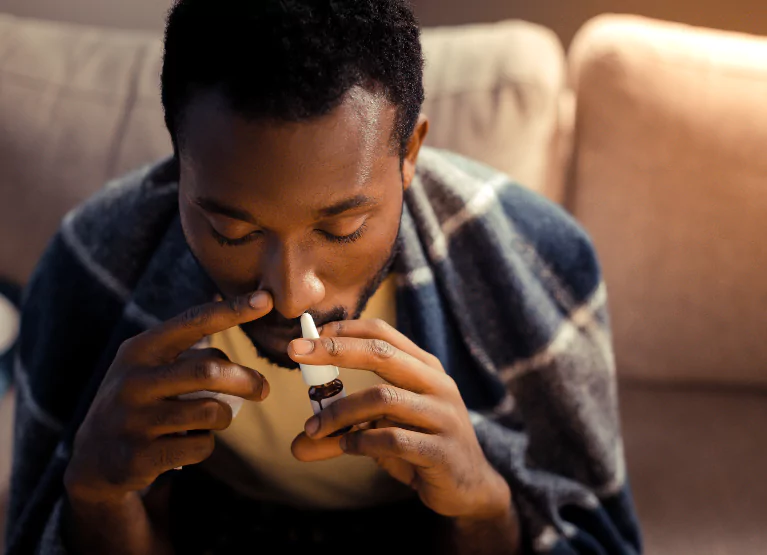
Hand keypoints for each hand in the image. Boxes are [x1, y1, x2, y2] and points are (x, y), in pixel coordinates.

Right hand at [64, 291, 272, 505]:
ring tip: (214, 418)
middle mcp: (133, 380)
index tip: (265, 299)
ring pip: (211, 411)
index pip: (193, 322)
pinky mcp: (140, 455)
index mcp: (140, 350)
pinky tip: (188, 442)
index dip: (232, 310)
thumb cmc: (141, 401)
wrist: (95, 457)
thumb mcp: (152, 369)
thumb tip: (246, 357)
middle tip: (264, 389)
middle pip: (209, 371)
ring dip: (225, 416)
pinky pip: (201, 445)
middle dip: (246, 380)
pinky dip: (206, 443)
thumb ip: (192, 356)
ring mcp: (134, 419)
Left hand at [288, 319, 512, 519]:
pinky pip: (393, 439)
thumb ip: (344, 432)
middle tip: (295, 353)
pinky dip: (362, 441)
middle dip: (334, 350)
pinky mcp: (442, 450)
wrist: (469, 488)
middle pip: (382, 353)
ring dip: (340, 412)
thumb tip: (297, 445)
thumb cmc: (420, 449)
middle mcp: (437, 384)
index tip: (309, 335)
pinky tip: (348, 446)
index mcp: (425, 368)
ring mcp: (443, 416)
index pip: (383, 334)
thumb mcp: (382, 432)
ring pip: (383, 398)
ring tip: (315, 428)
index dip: (346, 329)